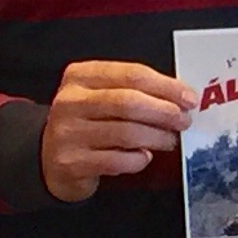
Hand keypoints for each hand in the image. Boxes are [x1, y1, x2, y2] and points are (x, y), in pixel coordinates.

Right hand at [40, 61, 194, 202]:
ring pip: (126, 133)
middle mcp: (70, 101)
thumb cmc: (87, 123)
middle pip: (129, 102)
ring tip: (169, 140)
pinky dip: (138, 159)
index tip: (188, 97)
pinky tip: (144, 157)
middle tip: (183, 120)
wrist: (49, 158)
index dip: (166, 86)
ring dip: (156, 137)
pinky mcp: (71, 163)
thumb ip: (133, 91)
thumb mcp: (101, 96)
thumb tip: (179, 97)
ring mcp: (68, 133)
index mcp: (80, 76)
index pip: (131, 74)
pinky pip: (117, 161)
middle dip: (164, 112)